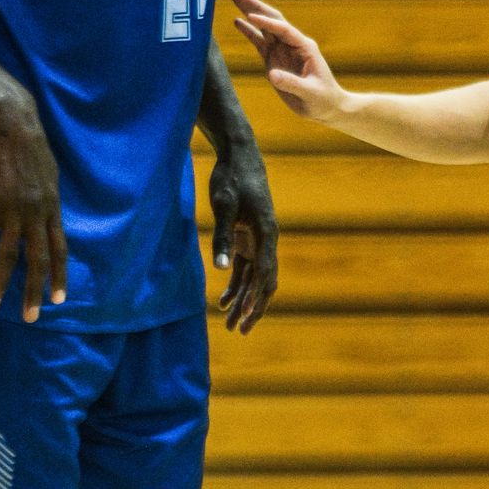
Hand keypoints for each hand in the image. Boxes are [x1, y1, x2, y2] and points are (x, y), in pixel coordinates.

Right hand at [0, 88, 66, 322]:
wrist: (11, 123)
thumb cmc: (30, 145)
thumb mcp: (50, 175)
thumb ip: (49, 200)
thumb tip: (49, 216)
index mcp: (53, 208)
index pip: (59, 250)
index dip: (59, 276)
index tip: (59, 300)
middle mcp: (38, 214)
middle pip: (37, 261)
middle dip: (35, 292)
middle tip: (31, 318)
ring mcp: (15, 210)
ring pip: (9, 256)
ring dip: (0, 284)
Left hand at [208, 143, 277, 333]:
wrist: (240, 157)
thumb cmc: (231, 179)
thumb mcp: (223, 206)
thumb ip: (222, 238)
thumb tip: (221, 269)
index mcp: (267, 234)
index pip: (264, 274)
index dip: (255, 297)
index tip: (244, 315)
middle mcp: (267, 241)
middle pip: (264, 283)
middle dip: (254, 309)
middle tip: (241, 331)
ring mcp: (258, 242)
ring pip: (254, 280)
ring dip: (244, 302)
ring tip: (231, 325)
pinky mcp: (247, 239)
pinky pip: (245, 270)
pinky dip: (236, 287)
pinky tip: (223, 302)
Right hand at [233, 0, 346, 121]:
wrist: (326, 107)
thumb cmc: (323, 99)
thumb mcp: (310, 92)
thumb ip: (292, 83)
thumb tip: (271, 74)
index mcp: (305, 47)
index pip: (284, 30)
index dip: (267, 23)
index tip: (251, 17)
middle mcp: (292, 45)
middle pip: (273, 21)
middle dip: (257, 8)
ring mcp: (282, 51)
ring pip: (264, 28)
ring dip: (251, 14)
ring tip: (236, 0)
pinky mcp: (274, 60)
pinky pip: (259, 42)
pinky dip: (249, 32)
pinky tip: (237, 21)